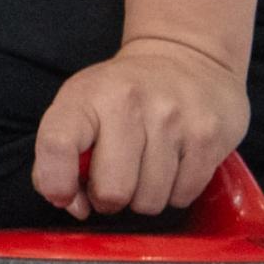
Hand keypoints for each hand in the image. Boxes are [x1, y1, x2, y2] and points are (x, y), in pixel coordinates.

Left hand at [33, 36, 250, 218]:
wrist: (189, 57)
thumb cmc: (125, 93)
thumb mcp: (82, 105)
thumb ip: (60, 156)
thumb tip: (75, 206)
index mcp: (88, 95)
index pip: (57, 144)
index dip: (55, 183)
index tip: (62, 195)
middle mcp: (130, 103)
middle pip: (112, 191)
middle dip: (109, 199)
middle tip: (115, 178)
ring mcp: (173, 120)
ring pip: (150, 202)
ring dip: (144, 197)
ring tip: (146, 166)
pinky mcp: (207, 138)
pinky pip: (183, 197)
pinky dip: (174, 192)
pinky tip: (173, 164)